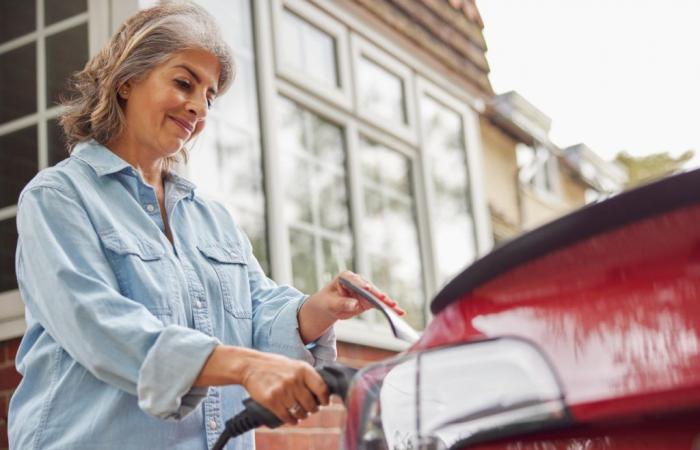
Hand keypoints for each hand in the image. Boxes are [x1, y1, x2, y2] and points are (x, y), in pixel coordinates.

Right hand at [193, 346, 328, 424]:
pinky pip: (286, 416)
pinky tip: (292, 419)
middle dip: (312, 409)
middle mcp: (294, 380)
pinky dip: (291, 420)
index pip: (322, 388)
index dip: (325, 399)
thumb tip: (322, 392)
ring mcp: (283, 390)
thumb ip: (307, 376)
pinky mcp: (271, 400)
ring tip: (301, 415)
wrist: (250, 366)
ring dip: (302, 416)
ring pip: (300, 412)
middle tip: (310, 410)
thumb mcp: (294, 365)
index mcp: (303, 369)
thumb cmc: (274, 365)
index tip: (324, 403)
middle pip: (311, 404)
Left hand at [298, 271, 405, 343]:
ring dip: (387, 303)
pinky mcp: (369, 300)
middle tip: (386, 301)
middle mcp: (358, 282)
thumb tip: (354, 304)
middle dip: (378, 295)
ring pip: (377, 297)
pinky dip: (388, 308)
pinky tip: (398, 312)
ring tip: (396, 309)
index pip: (355, 281)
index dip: (361, 285)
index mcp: (346, 278)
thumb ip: (342, 303)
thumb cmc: (327, 302)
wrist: (329, 306)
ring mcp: (365, 291)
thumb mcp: (331, 304)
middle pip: (370, 289)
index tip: (367, 288)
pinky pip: (379, 304)